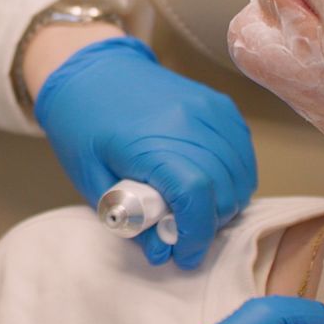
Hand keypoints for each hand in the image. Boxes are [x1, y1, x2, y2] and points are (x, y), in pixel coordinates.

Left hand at [34, 37, 256, 267]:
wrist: (89, 68)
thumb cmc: (81, 124)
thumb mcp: (92, 178)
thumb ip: (128, 217)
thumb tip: (161, 252)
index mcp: (151, 141)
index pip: (196, 195)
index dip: (196, 234)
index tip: (183, 255)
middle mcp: (189, 122)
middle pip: (225, 189)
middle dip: (210, 224)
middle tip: (183, 234)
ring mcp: (208, 109)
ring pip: (241, 173)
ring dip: (226, 202)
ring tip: (195, 210)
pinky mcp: (218, 104)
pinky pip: (242, 150)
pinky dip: (234, 175)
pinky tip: (210, 183)